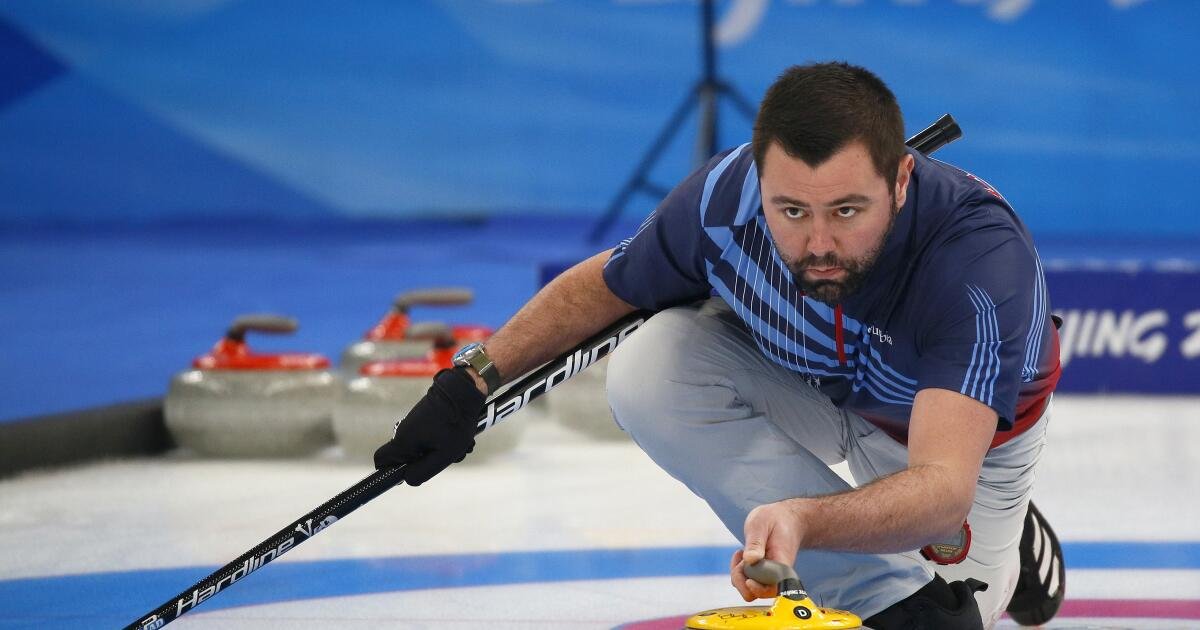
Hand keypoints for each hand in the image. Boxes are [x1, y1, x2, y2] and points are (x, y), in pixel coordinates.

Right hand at [373, 367, 485, 484]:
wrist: (463, 391)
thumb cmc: (455, 423)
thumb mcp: (443, 455)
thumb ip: (423, 471)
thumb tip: (407, 479)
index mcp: (402, 441)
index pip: (380, 461)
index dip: (391, 471)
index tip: (411, 471)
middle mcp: (404, 430)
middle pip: (409, 457)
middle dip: (428, 461)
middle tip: (447, 455)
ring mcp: (415, 422)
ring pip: (424, 447)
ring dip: (442, 450)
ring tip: (460, 443)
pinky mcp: (425, 417)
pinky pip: (432, 436)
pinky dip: (445, 439)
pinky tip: (460, 435)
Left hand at [731, 499, 807, 600]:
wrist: (788, 519)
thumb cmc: (776, 520)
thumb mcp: (761, 524)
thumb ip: (755, 542)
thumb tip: (750, 560)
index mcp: (782, 567)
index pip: (770, 589)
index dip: (756, 587)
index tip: (745, 569)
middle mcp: (776, 577)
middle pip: (754, 593)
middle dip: (740, 577)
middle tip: (742, 553)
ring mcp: (768, 577)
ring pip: (747, 589)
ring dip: (739, 572)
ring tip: (742, 551)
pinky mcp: (762, 575)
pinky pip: (746, 581)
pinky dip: (739, 570)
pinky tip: (742, 554)